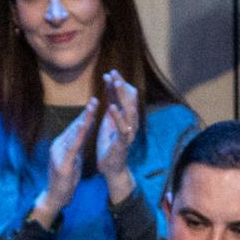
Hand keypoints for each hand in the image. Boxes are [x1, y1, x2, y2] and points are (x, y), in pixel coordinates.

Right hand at [31, 98, 97, 224]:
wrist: (55, 197)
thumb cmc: (65, 180)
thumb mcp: (73, 159)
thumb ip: (76, 146)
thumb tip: (83, 132)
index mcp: (61, 145)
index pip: (75, 127)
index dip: (85, 115)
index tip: (95, 103)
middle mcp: (58, 146)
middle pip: (74, 127)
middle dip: (86, 113)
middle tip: (95, 99)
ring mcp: (59, 154)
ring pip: (74, 134)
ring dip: (84, 119)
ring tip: (92, 108)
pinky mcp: (62, 164)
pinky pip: (72, 147)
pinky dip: (78, 135)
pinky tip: (84, 125)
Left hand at [94, 70, 140, 197]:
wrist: (111, 167)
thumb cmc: (109, 143)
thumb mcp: (109, 120)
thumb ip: (111, 104)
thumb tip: (110, 84)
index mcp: (126, 116)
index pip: (125, 96)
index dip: (119, 84)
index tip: (110, 72)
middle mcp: (131, 122)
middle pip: (130, 99)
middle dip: (121, 85)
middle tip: (113, 73)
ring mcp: (129, 132)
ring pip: (130, 110)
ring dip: (122, 96)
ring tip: (115, 84)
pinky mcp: (123, 142)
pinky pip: (123, 128)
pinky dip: (118, 117)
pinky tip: (111, 107)